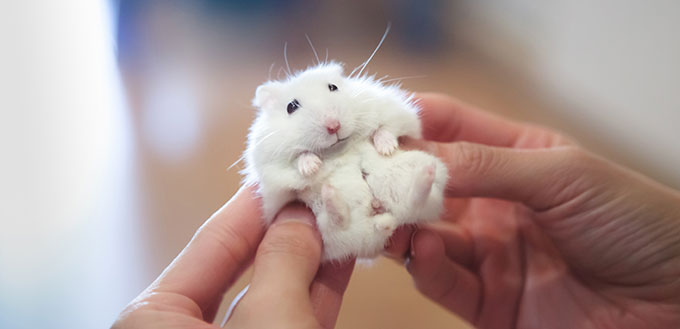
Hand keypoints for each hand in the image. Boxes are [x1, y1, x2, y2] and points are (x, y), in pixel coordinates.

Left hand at [112, 186, 353, 328]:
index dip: (255, 204)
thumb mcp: (270, 318)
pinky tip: (342, 257)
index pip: (212, 242)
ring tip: (341, 216)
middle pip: (244, 265)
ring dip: (311, 258)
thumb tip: (299, 216)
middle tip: (319, 190)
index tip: (287, 170)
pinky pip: (291, 318)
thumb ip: (283, 260)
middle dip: (287, 229)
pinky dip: (317, 290)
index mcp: (155, 319)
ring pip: (273, 294)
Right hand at [386, 93, 679, 327]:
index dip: (407, 123)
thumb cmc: (634, 221)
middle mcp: (493, 202)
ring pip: (422, 233)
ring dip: (397, 223)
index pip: (446, 128)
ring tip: (379, 213)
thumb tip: (409, 153)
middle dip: (389, 177)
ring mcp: (489, 252)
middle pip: (424, 183)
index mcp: (514, 158)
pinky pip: (441, 280)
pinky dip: (424, 265)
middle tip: (356, 174)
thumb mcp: (561, 175)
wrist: (677, 302)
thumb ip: (483, 164)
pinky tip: (421, 248)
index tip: (368, 126)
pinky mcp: (487, 301)